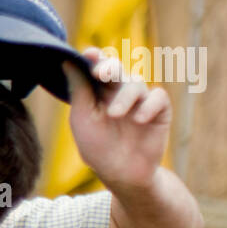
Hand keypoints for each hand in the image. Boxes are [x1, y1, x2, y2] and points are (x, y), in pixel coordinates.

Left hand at [65, 46, 170, 190]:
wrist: (122, 173)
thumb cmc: (97, 146)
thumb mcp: (83, 118)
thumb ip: (78, 90)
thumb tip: (67, 60)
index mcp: (98, 91)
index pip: (96, 67)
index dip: (94, 58)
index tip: (87, 54)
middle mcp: (119, 91)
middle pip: (116, 68)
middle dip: (109, 67)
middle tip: (101, 73)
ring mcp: (140, 99)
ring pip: (135, 82)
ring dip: (124, 97)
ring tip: (115, 115)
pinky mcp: (159, 110)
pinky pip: (158, 96)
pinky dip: (149, 106)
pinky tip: (139, 120)